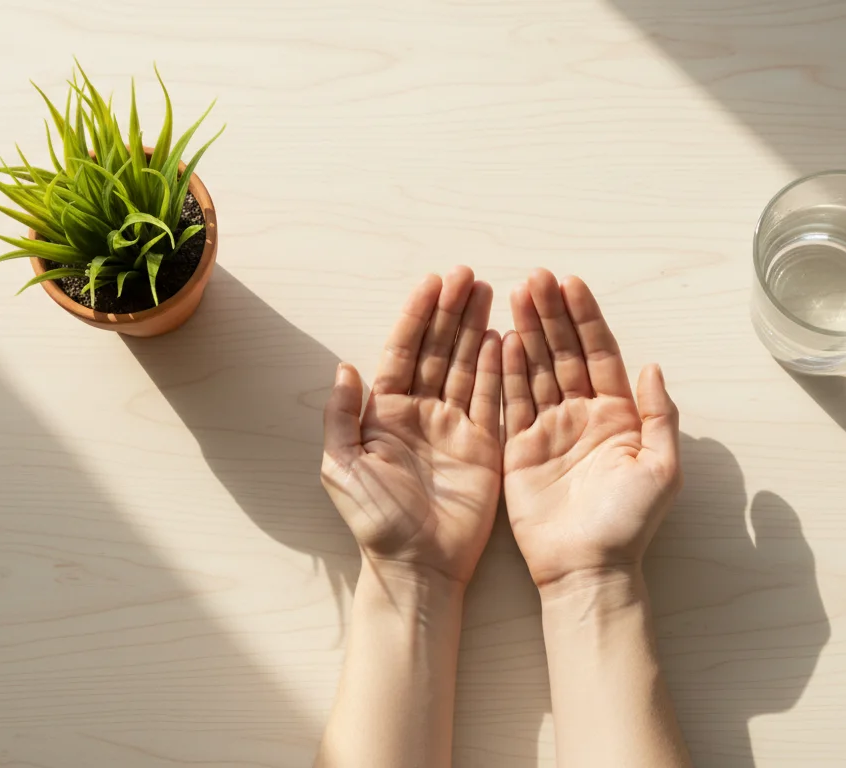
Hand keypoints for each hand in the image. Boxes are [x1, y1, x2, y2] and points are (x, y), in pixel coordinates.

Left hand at [322, 267, 502, 586]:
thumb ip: (342, 416)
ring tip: (490, 290)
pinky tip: (504, 336)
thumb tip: (346, 367)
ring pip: (467, 365)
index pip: (403, 352)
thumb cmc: (376, 521)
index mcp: (385, 414)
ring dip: (476, 328)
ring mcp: (454, 427)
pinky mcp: (483, 445)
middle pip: (439, 350)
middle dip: (451, 311)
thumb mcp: (342, 467)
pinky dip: (499, 367)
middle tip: (468, 274)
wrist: (417, 566)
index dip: (417, 316)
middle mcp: (421, 413)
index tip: (433, 282)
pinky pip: (492, 398)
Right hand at [501, 269, 681, 589]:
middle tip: (535, 277)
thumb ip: (660, 415)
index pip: (600, 353)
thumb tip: (652, 366)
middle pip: (565, 352)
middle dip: (551, 313)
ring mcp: (550, 429)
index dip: (586, 318)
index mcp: (619, 415)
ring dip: (528, 330)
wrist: (588, 569)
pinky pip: (513, 401)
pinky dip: (507, 369)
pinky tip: (502, 338)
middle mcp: (583, 415)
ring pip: (537, 368)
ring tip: (514, 292)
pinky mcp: (520, 449)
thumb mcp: (661, 468)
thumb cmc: (630, 524)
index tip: (571, 283)